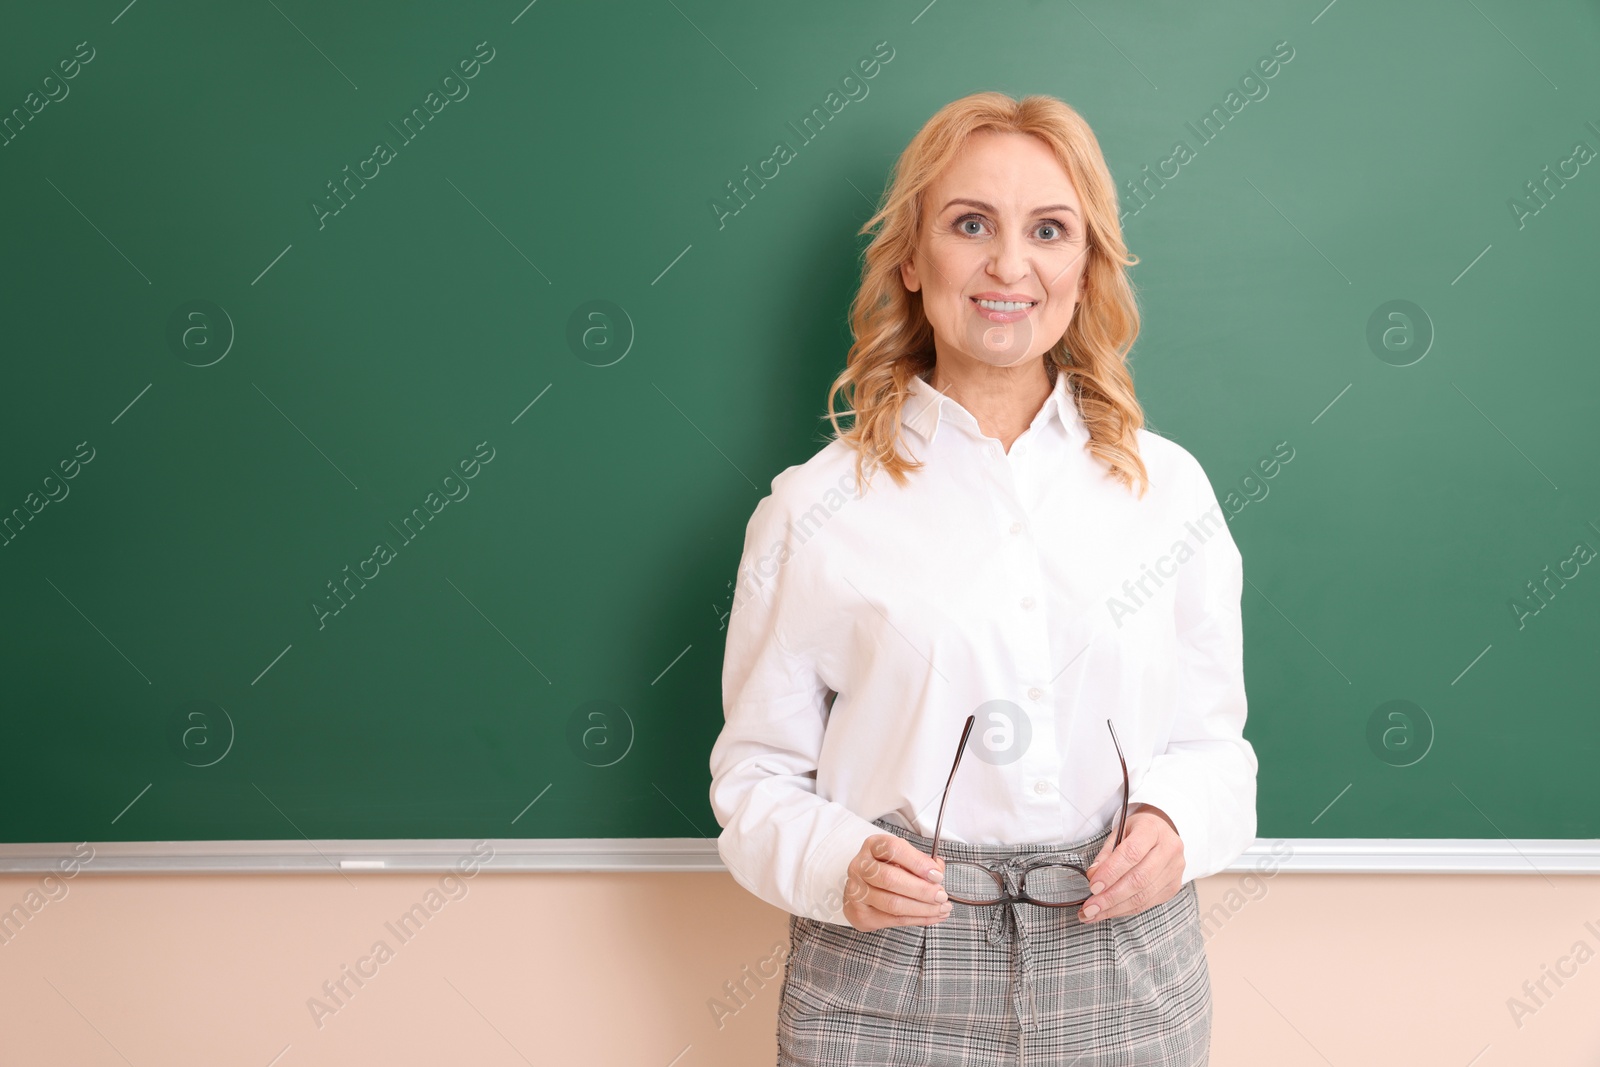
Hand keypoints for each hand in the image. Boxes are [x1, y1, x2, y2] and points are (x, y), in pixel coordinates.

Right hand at [842, 834, 951, 931]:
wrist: (861, 889)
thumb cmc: (886, 869)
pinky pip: (893, 920)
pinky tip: (932, 916)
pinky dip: (918, 919)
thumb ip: (920, 861)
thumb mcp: (902, 857)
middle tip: (942, 896)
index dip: (918, 863)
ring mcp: (857, 892)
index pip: (894, 849)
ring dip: (923, 908)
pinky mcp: (860, 914)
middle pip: (891, 879)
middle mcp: (860, 867)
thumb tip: (937, 871)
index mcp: (873, 846)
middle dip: (922, 890)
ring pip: (892, 903)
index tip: (937, 875)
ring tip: (941, 908)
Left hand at [1078, 804, 1182, 922]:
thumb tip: (1093, 877)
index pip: (1131, 853)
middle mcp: (1169, 849)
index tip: (1093, 887)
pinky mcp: (1174, 886)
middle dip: (1111, 897)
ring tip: (1093, 914)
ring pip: (1144, 896)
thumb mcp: (1118, 832)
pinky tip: (1109, 912)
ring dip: (1115, 908)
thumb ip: (1106, 854)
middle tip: (1090, 907)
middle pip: (1139, 879)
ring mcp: (1175, 870)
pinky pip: (1148, 903)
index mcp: (1152, 829)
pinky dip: (1125, 910)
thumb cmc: (1136, 832)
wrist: (1161, 832)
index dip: (1111, 872)